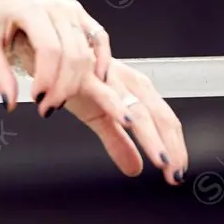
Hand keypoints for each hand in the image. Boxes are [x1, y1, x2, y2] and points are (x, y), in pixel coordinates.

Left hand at [0, 0, 111, 115]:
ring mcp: (70, 8)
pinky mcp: (78, 12)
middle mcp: (56, 6)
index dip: (48, 80)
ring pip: (87, 51)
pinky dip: (101, 62)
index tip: (37, 100)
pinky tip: (93, 82)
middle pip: (73, 54)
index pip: (51, 50)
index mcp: (31, 8)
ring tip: (57, 100)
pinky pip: (99, 39)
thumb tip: (9, 103)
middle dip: (63, 87)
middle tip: (46, 108)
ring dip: (78, 81)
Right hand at [63, 59, 188, 185]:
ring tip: (161, 159)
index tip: (178, 172)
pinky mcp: (82, 73)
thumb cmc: (71, 76)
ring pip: (137, 107)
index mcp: (133, 88)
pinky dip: (117, 105)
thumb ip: (116, 141)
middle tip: (174, 172)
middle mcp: (125, 79)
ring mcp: (107, 75)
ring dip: (152, 136)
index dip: (176, 146)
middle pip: (157, 114)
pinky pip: (102, 90)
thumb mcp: (96, 112)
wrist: (45, 51)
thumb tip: (136, 168)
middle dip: (170, 145)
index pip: (164, 119)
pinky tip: (126, 121)